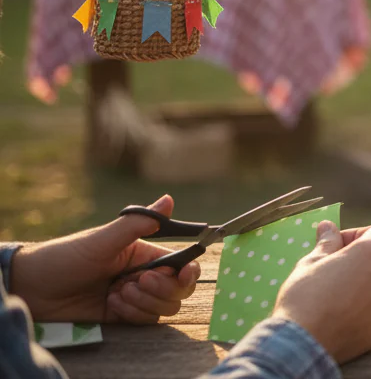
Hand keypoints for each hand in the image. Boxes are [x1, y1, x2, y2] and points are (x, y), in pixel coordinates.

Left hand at [8, 195, 200, 322]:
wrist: (33, 288)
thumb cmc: (65, 257)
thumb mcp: (102, 240)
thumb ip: (138, 224)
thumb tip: (169, 199)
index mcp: (144, 253)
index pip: (181, 263)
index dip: (188, 271)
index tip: (183, 276)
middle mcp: (143, 274)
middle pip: (178, 289)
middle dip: (162, 289)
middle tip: (134, 282)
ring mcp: (133, 296)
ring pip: (164, 307)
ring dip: (145, 302)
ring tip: (116, 294)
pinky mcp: (122, 315)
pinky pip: (144, 320)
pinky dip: (132, 314)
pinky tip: (111, 304)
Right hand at [273, 223, 370, 363]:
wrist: (302, 343)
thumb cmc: (305, 295)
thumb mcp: (311, 262)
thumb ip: (327, 242)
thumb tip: (328, 226)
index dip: (355, 236)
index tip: (335, 248)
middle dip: (359, 264)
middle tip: (331, 275)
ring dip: (363, 289)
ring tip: (335, 300)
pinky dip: (365, 313)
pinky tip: (341, 319)